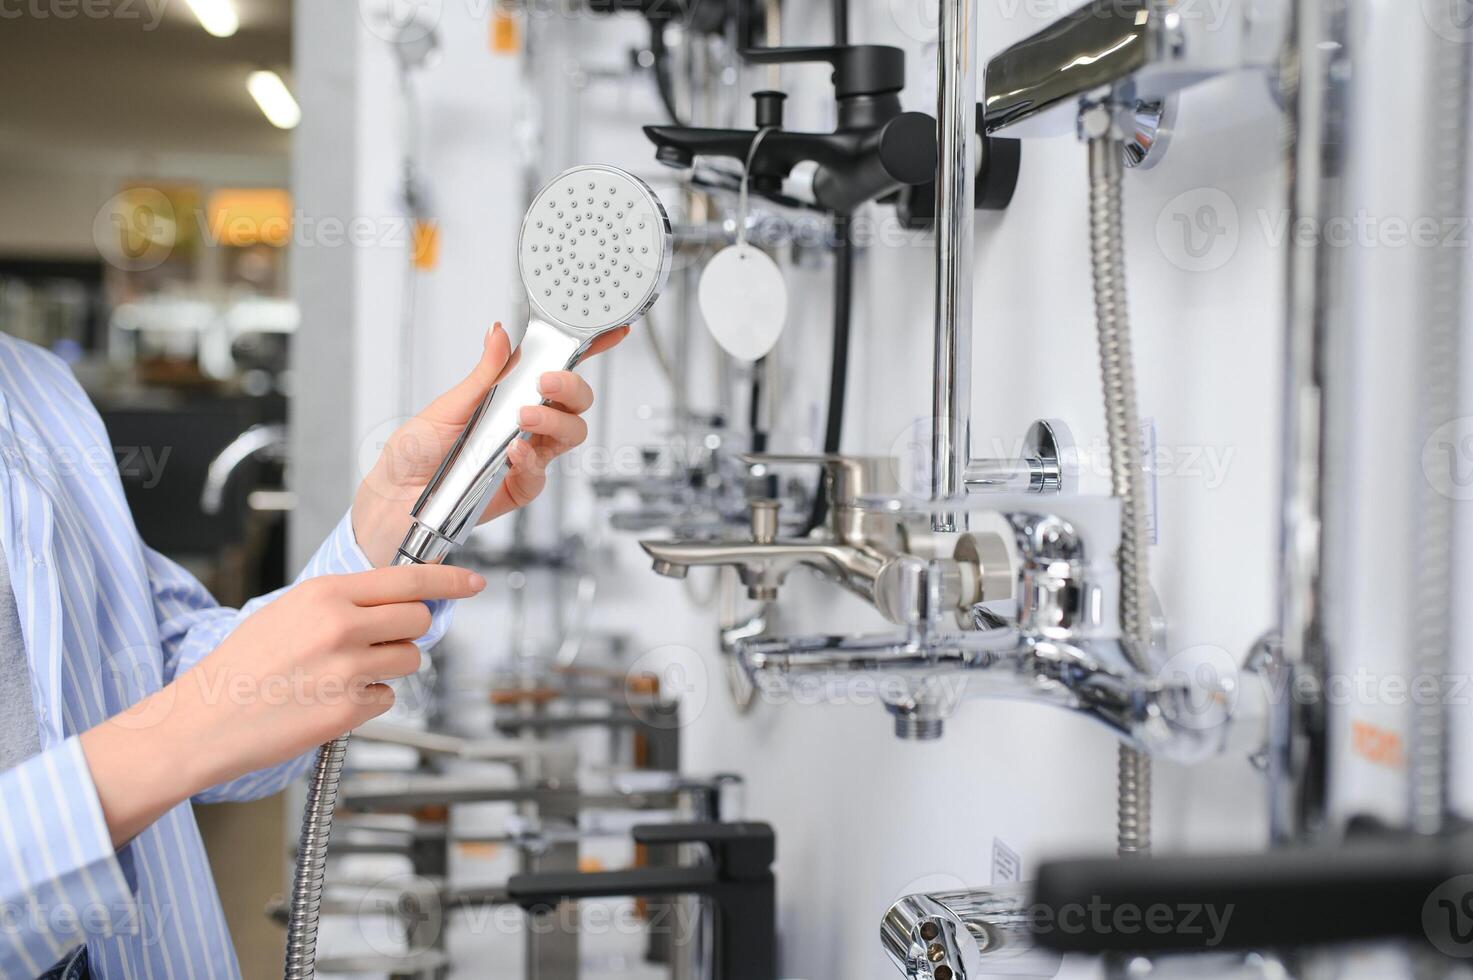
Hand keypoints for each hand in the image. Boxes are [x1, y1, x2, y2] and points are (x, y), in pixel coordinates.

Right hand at [81, 564, 485, 845]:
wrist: (203, 719)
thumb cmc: (241, 665)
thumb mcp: (289, 610)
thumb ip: (344, 602)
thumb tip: (399, 600)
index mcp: (325, 595)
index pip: (409, 579)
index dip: (449, 580)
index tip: (472, 581)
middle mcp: (341, 627)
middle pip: (418, 618)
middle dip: (407, 629)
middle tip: (376, 640)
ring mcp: (347, 670)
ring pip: (410, 659)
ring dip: (388, 666)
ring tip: (341, 673)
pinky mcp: (349, 710)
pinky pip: (387, 697)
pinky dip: (368, 700)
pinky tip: (330, 699)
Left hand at [352, 322, 626, 567]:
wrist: (394, 498)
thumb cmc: (414, 451)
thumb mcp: (447, 404)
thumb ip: (483, 374)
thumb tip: (499, 333)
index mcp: (509, 394)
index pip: (554, 367)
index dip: (587, 350)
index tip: (611, 332)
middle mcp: (524, 423)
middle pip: (575, 402)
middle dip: (571, 389)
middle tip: (547, 384)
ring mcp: (527, 454)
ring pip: (571, 434)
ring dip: (554, 422)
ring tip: (524, 419)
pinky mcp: (520, 486)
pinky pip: (541, 473)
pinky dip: (531, 460)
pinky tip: (514, 453)